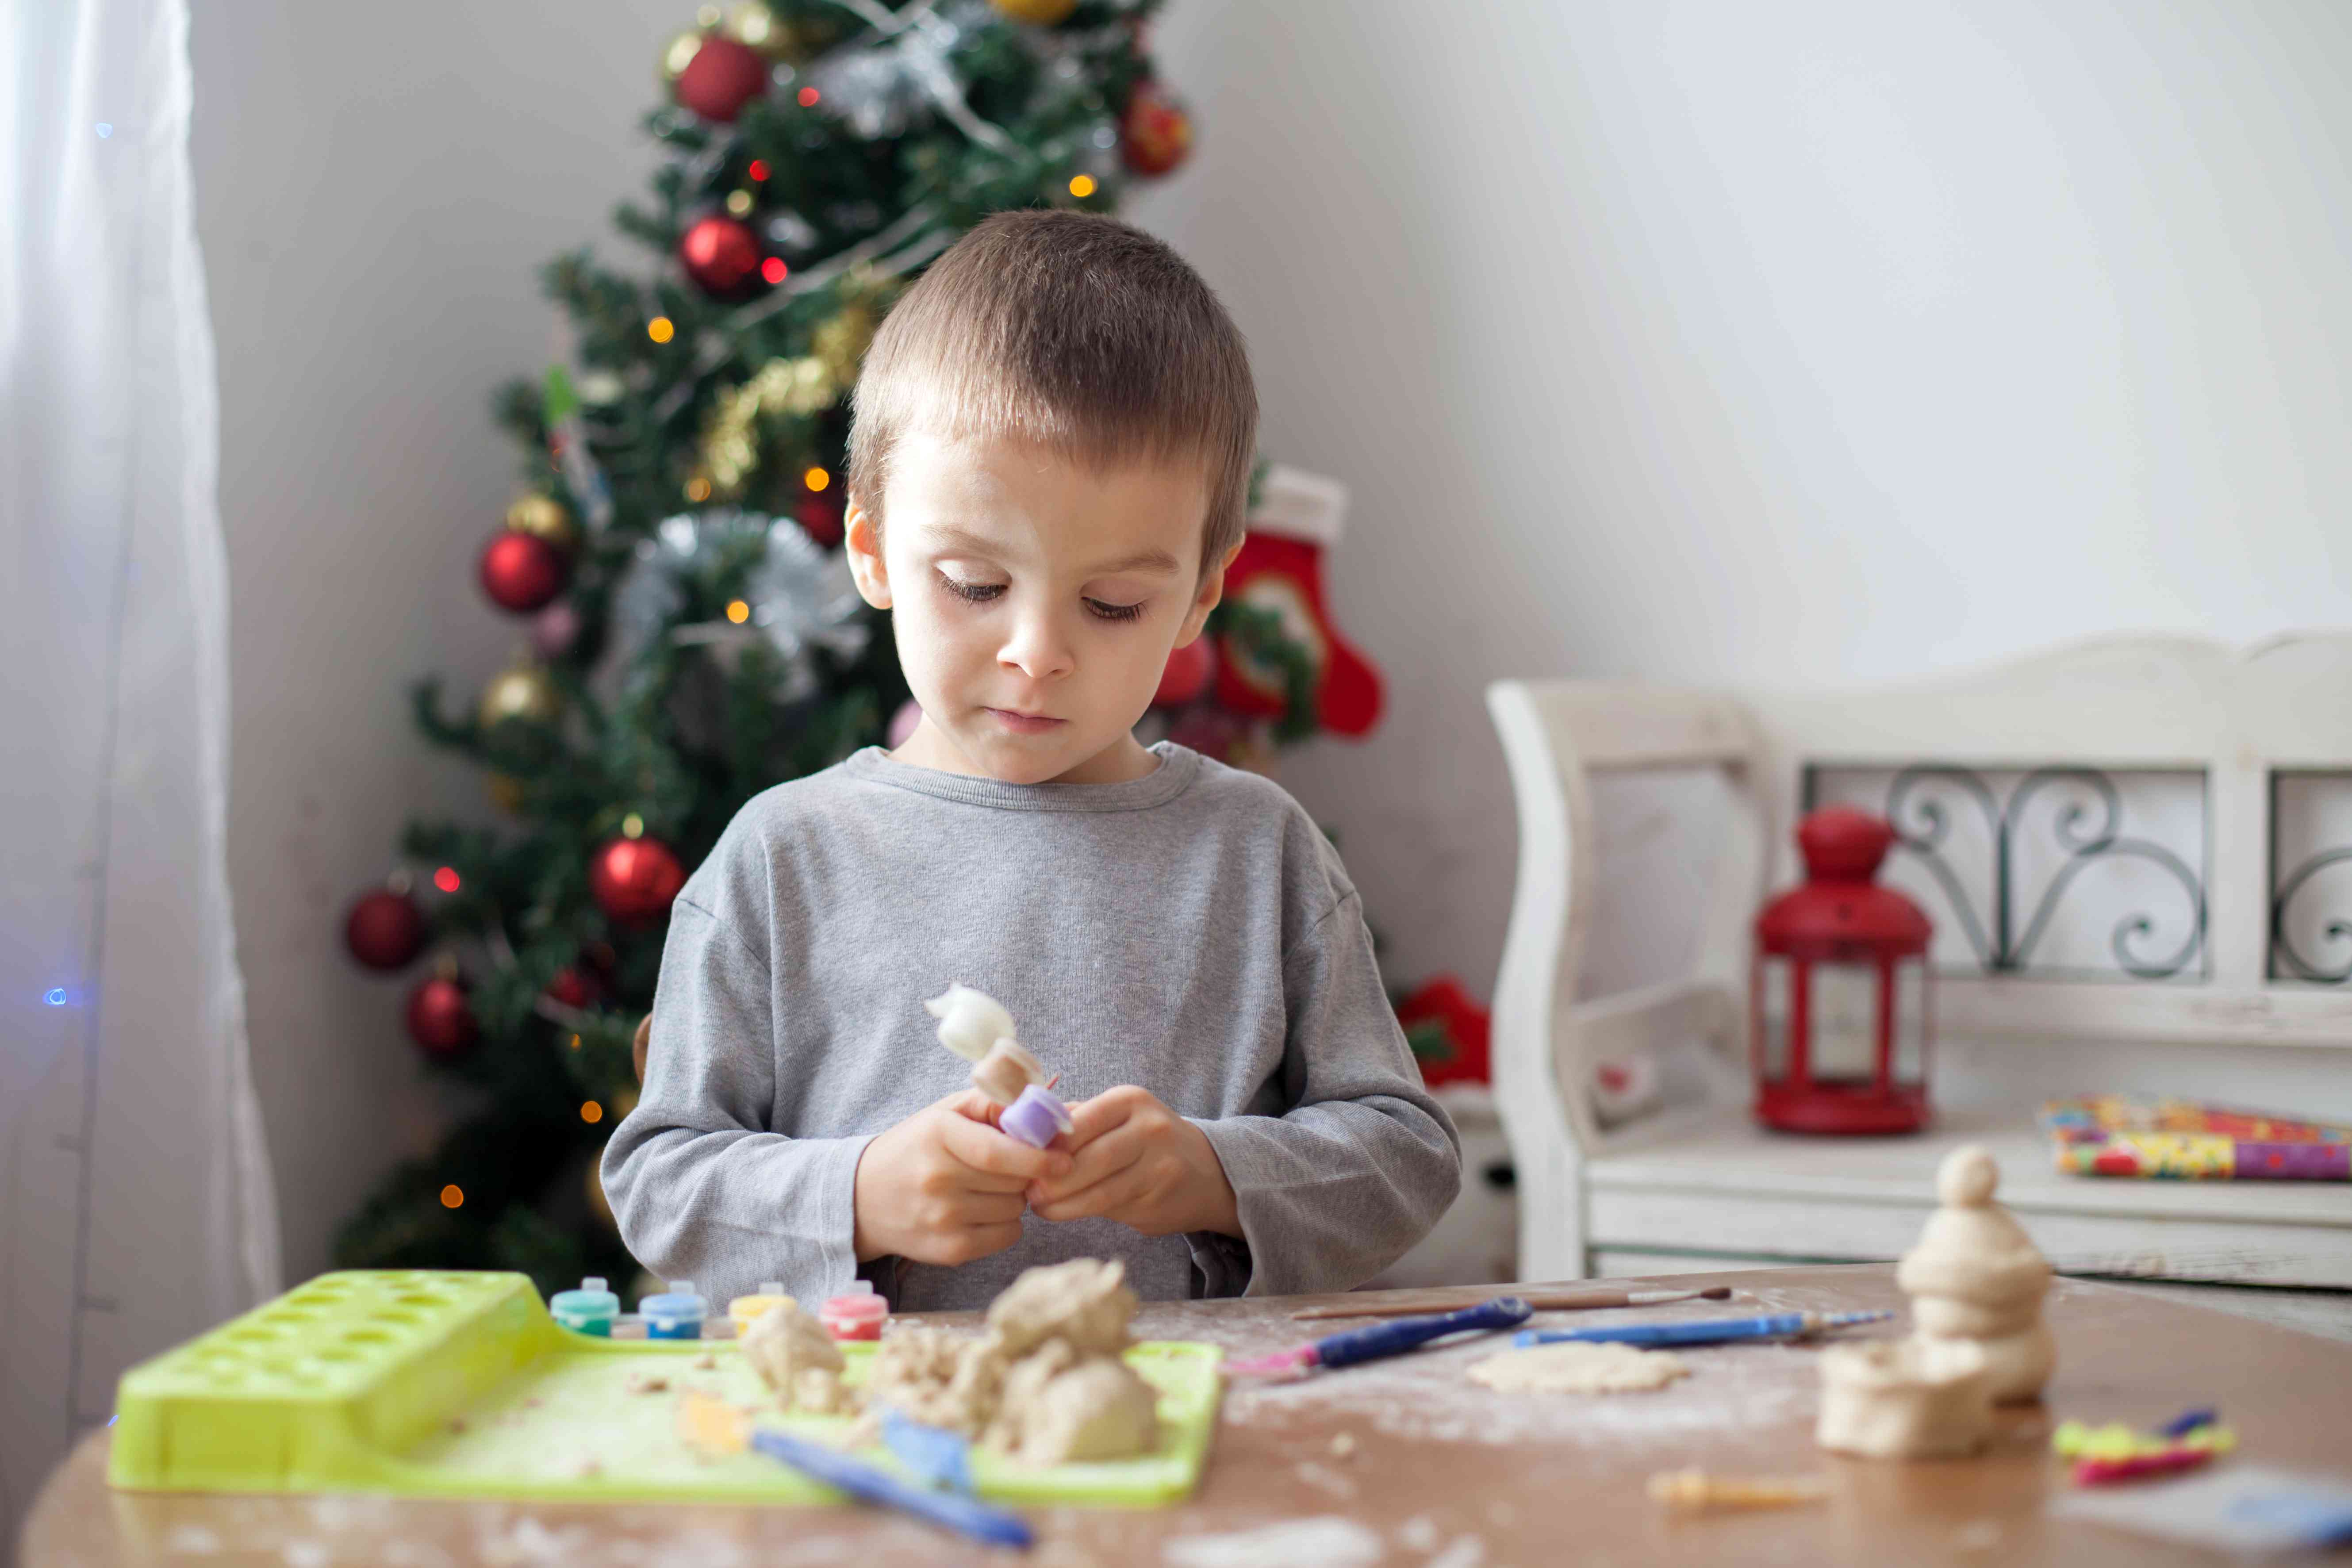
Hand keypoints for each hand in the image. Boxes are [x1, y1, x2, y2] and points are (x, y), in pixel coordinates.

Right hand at [853, 1090, 1071, 1265]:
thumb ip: (995, 1103)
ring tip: (985, 1188)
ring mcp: (942, 1219)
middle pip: (1015, 1181)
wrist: (862, 1198)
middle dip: (1025, 1173)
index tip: (1063, 1158)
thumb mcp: (946, 1112)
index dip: (1038, 1157)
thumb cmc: (916, 1147)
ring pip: (1015, 1210)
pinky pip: (1006, 1236)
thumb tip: (1050, 1107)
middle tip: (1009, 1166)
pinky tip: (981, 1211)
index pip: (999, 1152)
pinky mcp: (949, 1251)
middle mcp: (938, 1179)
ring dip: (1014, 1198)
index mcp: (939, 1136)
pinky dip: (1005, 1224)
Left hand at [1026, 1086, 1240, 1238]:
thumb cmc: (1144, 1141)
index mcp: (1130, 1100)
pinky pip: (1111, 1208)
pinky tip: (1062, 1212)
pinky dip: (1080, 1212)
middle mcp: (1149, 1128)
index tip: (1022, 1158)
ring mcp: (1159, 1165)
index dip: (1047, 1143)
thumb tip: (1020, 1128)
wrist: (1206, 1172)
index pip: (1079, 1120)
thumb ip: (1075, 1120)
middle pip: (1090, 1157)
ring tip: (1040, 1206)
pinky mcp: (1159, 1198)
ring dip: (1062, 1202)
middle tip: (1027, 1190)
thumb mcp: (1116, 1117)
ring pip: (1099, 1189)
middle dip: (1052, 1178)